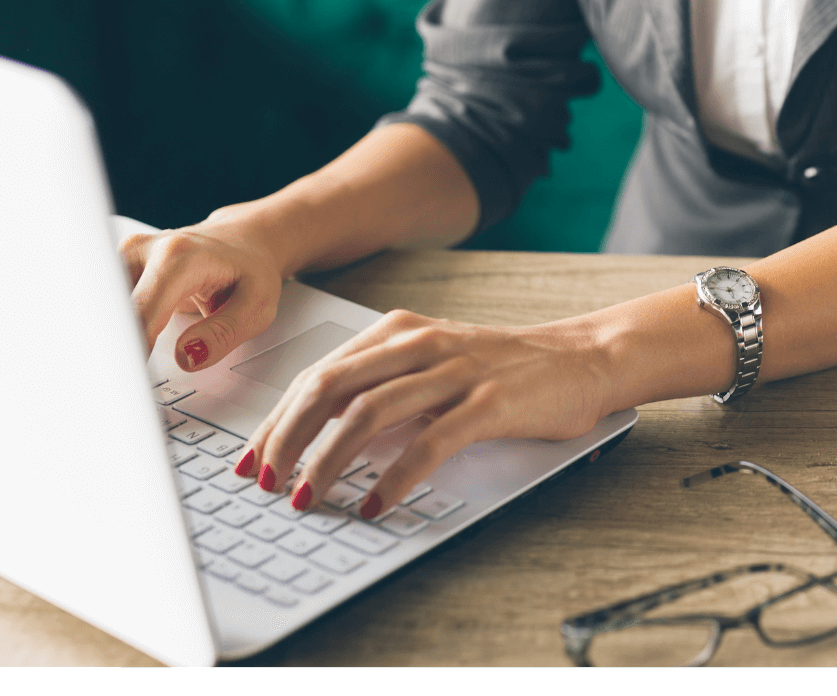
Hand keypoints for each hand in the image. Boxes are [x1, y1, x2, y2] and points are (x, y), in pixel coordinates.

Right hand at [119, 212, 288, 371]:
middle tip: (121, 385)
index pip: (139, 314)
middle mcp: (144, 249)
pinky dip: (112, 328)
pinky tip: (123, 348)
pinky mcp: (117, 265)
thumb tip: (186, 356)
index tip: (131, 382)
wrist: (244, 241)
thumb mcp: (256, 307)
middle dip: (112, 348)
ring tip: (120, 372)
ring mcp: (126, 254)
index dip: (130, 352)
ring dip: (110, 339)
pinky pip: (106, 303)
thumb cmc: (251, 271)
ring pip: (101, 307)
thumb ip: (221, 334)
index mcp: (178, 258)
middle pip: (110, 309)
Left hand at [230, 309, 620, 518]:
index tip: (252, 459)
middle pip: (329, 389)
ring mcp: (454, 372)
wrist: (585, 357)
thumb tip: (317, 431)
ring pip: (368, 414)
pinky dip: (394, 478)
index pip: (318, 374)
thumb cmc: (508, 368)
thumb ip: (383, 382)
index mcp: (399, 332)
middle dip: (287, 440)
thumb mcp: (435, 361)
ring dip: (327, 461)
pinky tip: (376, 504)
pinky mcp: (489, 403)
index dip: (276, 420)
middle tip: (267, 482)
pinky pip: (428, 444)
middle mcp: (420, 345)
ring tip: (308, 498)